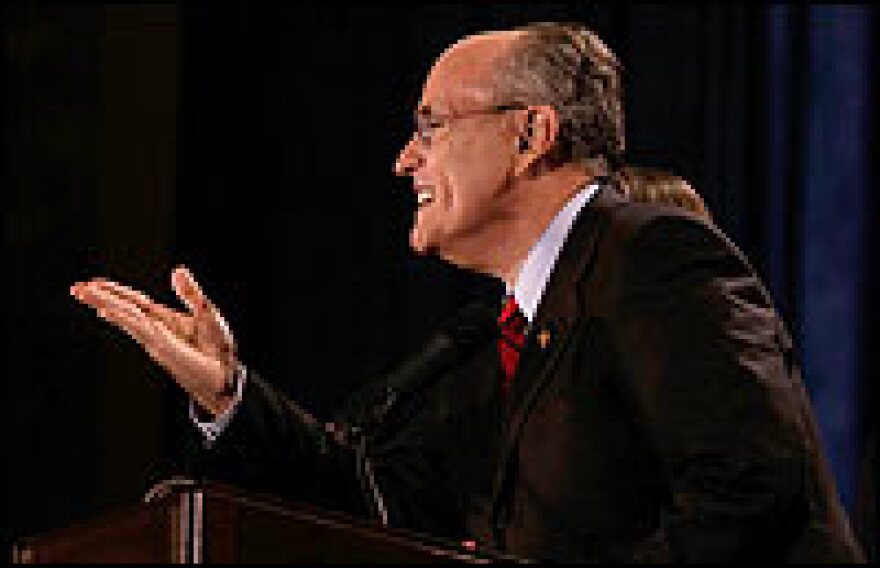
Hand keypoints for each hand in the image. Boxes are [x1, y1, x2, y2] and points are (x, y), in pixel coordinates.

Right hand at [71, 266, 238, 415]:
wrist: (227, 375)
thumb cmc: (218, 348)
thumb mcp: (206, 312)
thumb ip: (190, 293)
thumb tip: (177, 269)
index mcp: (165, 319)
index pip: (135, 302)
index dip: (116, 292)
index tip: (94, 283)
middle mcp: (156, 329)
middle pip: (125, 308)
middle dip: (101, 297)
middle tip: (76, 288)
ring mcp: (157, 339)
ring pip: (127, 316)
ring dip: (105, 303)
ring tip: (84, 293)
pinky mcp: (163, 348)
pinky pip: (141, 329)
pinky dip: (123, 318)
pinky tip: (107, 311)